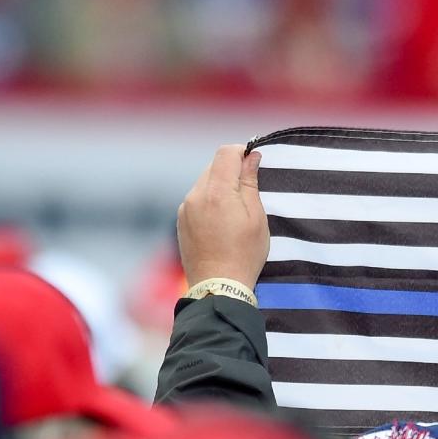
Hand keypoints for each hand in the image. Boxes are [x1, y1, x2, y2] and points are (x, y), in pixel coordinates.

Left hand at [176, 144, 269, 287]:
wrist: (218, 286)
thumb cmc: (243, 254)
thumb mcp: (256, 217)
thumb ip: (251, 183)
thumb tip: (251, 157)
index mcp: (216, 192)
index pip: (226, 153)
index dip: (243, 152)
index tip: (255, 162)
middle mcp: (195, 195)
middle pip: (214, 166)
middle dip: (232, 171)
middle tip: (250, 190)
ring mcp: (185, 208)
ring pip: (205, 183)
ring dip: (220, 187)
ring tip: (236, 210)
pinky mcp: (180, 221)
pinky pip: (197, 199)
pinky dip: (210, 201)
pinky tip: (222, 222)